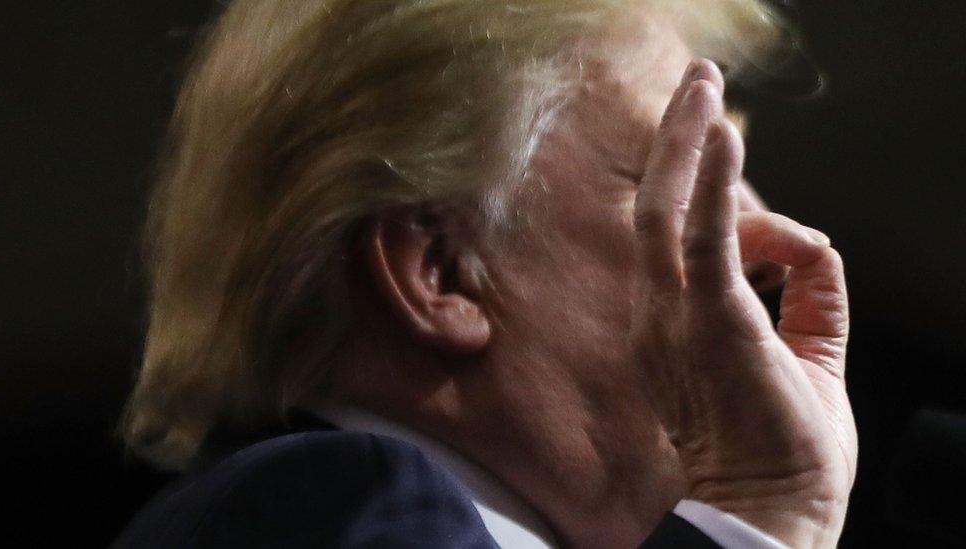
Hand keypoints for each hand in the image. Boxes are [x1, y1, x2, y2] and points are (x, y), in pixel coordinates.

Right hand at [632, 59, 856, 547]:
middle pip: (656, 208)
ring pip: (666, 208)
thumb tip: (811, 242)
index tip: (728, 156)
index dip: (702, 190)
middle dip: (676, 141)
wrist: (767, 513)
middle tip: (694, 85)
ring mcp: (676, 316)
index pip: (679, 239)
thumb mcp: (807, 354)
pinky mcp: (708, 319)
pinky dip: (710, 182)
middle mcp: (660, 314)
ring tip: (700, 85)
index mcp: (673, 325)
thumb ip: (809, 292)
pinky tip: (719, 133)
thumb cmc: (778, 449)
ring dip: (685, 141)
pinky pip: (704, 235)